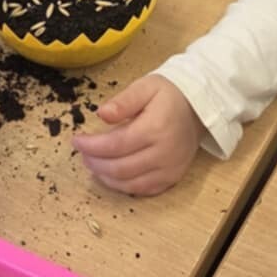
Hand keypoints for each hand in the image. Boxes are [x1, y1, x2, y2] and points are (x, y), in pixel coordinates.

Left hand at [74, 74, 204, 195]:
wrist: (200, 108)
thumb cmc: (170, 95)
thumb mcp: (146, 86)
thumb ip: (124, 101)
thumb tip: (101, 114)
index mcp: (155, 128)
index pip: (115, 145)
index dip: (92, 146)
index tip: (76, 140)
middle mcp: (164, 153)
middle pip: (120, 168)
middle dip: (95, 162)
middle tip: (82, 153)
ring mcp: (169, 169)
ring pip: (129, 183)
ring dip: (105, 177)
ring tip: (93, 163)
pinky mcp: (172, 178)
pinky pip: (143, 190)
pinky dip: (122, 186)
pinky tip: (111, 175)